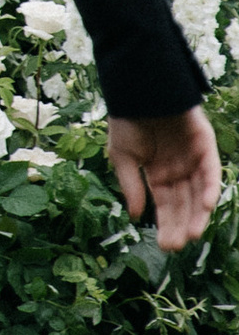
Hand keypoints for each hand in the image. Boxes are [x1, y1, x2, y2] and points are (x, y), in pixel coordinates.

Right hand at [106, 107, 223, 254]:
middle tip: (177, 246)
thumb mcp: (122, 157)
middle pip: (184, 204)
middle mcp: (179, 170)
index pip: (166, 206)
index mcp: (159, 174)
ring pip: (199, 192)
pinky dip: (209, 187)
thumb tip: (136, 216)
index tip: (165, 246)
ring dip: (198, 213)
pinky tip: (205, 205)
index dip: (167, 225)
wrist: (138, 88)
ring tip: (192, 234)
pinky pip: (211, 170)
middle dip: (181, 225)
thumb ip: (131, 185)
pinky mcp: (205, 144)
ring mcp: (193, 158)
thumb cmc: (126, 120)